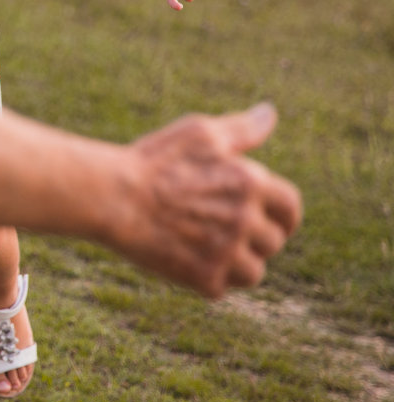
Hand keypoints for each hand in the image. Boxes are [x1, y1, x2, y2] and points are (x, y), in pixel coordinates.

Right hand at [115, 104, 301, 296]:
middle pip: (272, 242)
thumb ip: (241, 129)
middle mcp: (245, 219)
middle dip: (252, 238)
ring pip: (252, 272)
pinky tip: (184, 260)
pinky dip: (206, 279)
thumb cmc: (153, 161)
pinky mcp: (204, 277)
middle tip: (219, 230)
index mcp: (251, 183)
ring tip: (204, 248)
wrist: (111, 196)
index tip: (269, 221)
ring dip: (234, 264)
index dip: (282, 216)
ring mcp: (226, 251)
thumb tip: (268, 113)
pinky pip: (221, 288)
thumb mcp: (197, 134)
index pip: (290, 208)